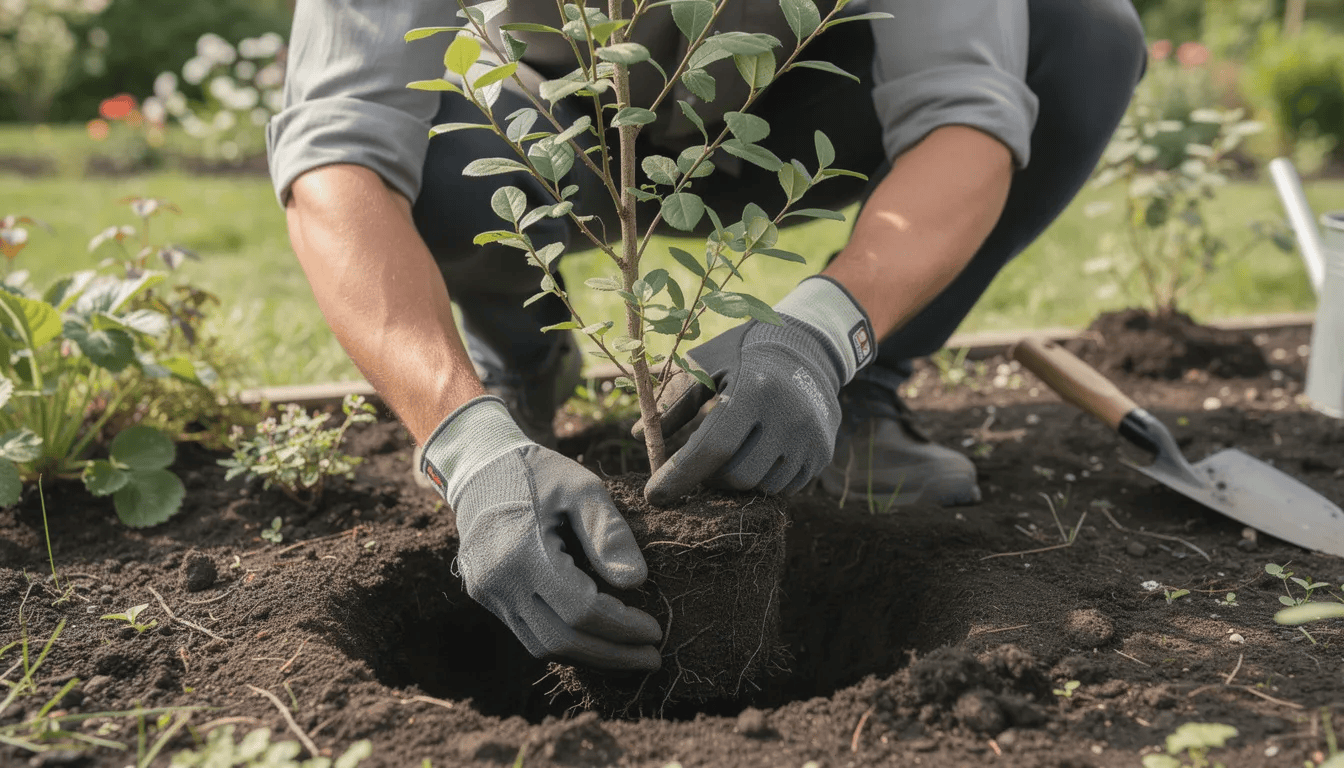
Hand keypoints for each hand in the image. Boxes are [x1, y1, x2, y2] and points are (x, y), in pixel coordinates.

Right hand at [421, 397, 661, 669]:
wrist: (481, 467)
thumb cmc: (540, 473)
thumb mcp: (583, 488)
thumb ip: (609, 533)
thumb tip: (638, 582)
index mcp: (524, 551)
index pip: (580, 610)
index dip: (622, 627)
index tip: (654, 629)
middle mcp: (499, 580)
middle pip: (562, 640)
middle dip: (613, 654)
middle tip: (652, 656)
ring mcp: (487, 592)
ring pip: (543, 646)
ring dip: (590, 657)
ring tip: (630, 654)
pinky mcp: (485, 596)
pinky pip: (529, 634)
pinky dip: (566, 643)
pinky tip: (596, 639)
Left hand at [638, 277, 874, 505]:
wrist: (808, 348)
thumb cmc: (744, 355)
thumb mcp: (705, 365)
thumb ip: (673, 402)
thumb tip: (639, 435)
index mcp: (755, 389)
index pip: (712, 448)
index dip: (679, 476)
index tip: (653, 495)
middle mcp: (788, 416)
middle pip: (736, 476)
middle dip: (708, 478)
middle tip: (700, 465)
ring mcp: (810, 438)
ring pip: (760, 487)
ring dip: (735, 480)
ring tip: (729, 455)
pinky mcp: (822, 453)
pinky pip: (784, 487)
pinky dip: (761, 479)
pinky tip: (756, 454)